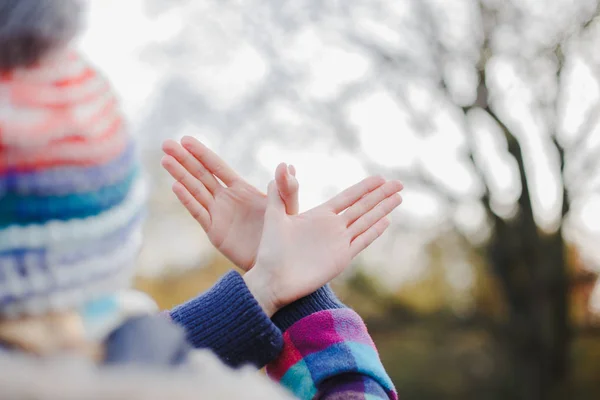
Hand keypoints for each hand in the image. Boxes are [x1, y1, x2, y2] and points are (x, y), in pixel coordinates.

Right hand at [161, 136, 298, 270]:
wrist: (276, 264)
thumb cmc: (285, 235)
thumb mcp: (289, 208)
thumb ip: (287, 188)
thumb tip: (286, 165)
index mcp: (241, 189)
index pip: (217, 167)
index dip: (202, 153)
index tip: (185, 139)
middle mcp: (226, 199)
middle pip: (201, 174)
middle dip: (184, 159)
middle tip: (165, 144)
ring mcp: (218, 214)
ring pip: (195, 190)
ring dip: (180, 175)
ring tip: (165, 160)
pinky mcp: (215, 232)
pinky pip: (199, 212)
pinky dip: (188, 200)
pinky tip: (176, 186)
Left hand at [244, 175, 402, 316]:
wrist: (273, 280)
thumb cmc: (270, 251)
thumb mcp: (275, 217)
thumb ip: (278, 193)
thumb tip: (279, 167)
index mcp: (319, 215)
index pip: (348, 197)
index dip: (364, 188)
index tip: (380, 178)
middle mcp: (332, 227)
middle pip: (362, 207)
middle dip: (380, 195)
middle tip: (399, 183)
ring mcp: (339, 243)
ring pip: (366, 221)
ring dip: (382, 209)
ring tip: (398, 198)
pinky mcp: (341, 258)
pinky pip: (362, 241)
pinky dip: (374, 231)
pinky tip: (386, 221)